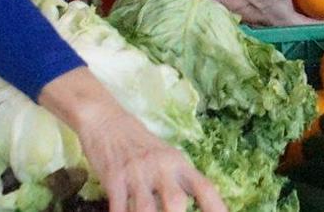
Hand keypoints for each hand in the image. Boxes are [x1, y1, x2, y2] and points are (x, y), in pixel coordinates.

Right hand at [80, 106, 223, 211]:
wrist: (107, 121)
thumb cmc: (140, 144)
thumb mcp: (166, 157)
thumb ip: (181, 179)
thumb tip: (200, 201)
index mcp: (178, 163)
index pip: (204, 187)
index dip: (216, 207)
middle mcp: (161, 167)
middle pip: (176, 201)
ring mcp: (137, 173)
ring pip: (146, 209)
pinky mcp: (113, 178)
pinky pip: (119, 207)